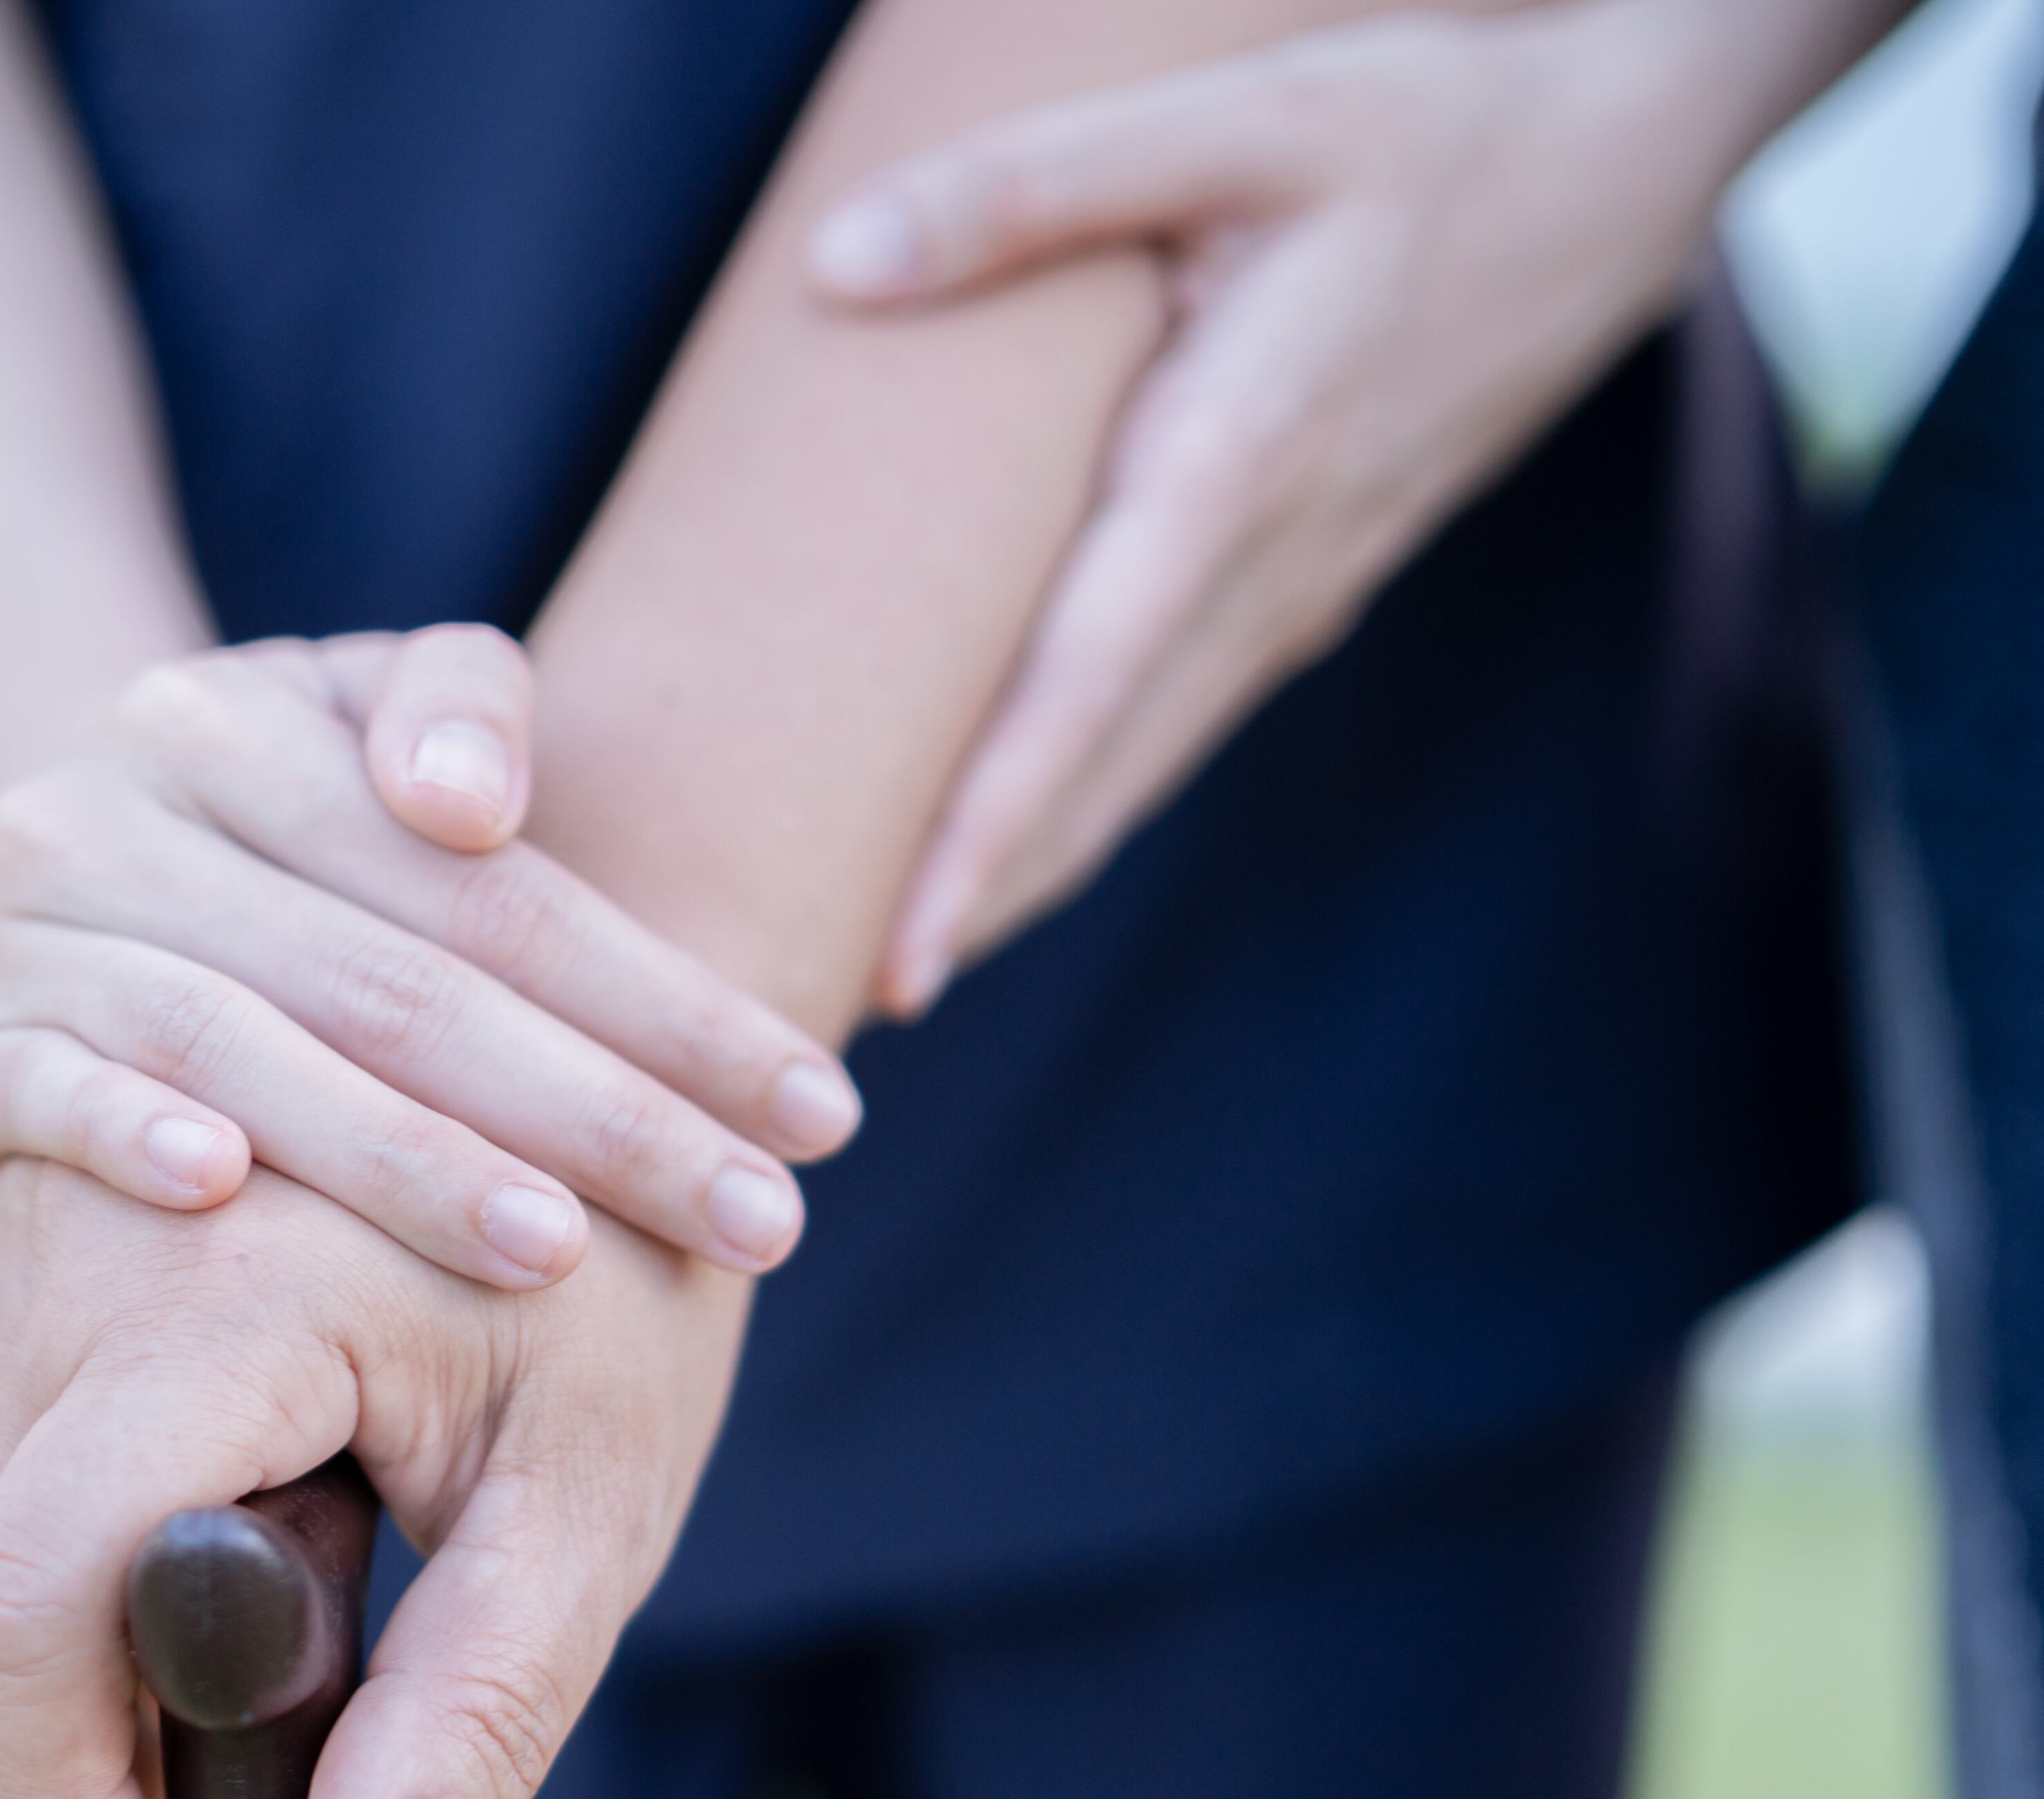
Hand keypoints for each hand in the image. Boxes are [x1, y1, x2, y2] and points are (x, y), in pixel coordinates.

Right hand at [0, 627, 863, 1286]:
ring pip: (237, 1049)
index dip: (667, 1004)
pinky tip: (221, 1191)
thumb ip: (459, 704)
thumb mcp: (363, 713)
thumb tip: (470, 799)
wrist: (56, 861)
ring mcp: (20, 936)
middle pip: (395, 983)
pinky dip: (122, 1134)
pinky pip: (37, 1094)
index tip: (821, 1116)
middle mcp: (118, 812)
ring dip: (399, 1159)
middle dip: (595, 1117)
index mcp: (241, 721)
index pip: (494, 885)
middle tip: (756, 1225)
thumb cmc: (280, 815)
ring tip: (556, 1251)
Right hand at [0, 1158, 746, 1798]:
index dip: (54, 1788)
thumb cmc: (624, 1268)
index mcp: (214, 1300)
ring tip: (272, 1702)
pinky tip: (235, 1569)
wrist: (591, 1037)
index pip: (28, 1592)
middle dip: (65, 1765)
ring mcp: (32, 1227)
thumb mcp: (593, 1496)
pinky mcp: (26, 1235)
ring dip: (80, 1666)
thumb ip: (482, 1711)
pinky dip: (81, 1561)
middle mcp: (79, 1240)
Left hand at [803, 2, 1781, 1012]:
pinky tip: (999, 851)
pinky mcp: (1303, 586)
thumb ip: (1031, 185)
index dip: (991, 826)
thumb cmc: (1426, 128)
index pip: (1087, 681)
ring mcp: (1298, 589)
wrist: (1623, 171)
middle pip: (1102, 774)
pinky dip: (1079, 802)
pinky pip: (1169, 723)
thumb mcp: (1232, 114)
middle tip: (833, 1025)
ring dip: (1020, 874)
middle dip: (974, 903)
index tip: (905, 947)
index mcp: (1241, 456)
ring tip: (884, 968)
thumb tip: (838, 268)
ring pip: (1137, 769)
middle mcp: (1272, 560)